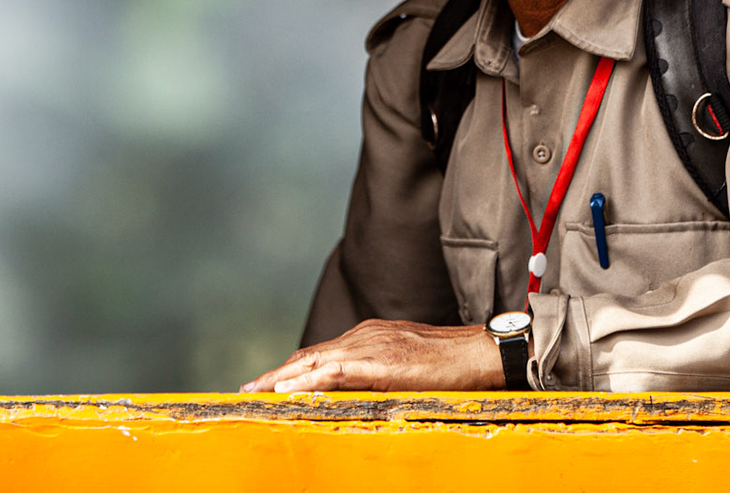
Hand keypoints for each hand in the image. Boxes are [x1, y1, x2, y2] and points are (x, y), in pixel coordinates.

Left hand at [239, 320, 504, 392]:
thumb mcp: (408, 365)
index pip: (321, 352)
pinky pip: (334, 372)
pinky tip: (288, 391)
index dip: (293, 368)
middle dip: (277, 373)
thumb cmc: (452, 364)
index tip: (270, 381)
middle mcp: (364, 336)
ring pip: (314, 361)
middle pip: (309, 354)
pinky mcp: (379, 362)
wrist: (480, 352)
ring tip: (256, 392)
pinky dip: (306, 381)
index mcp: (370, 336)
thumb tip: (359, 392)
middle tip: (249, 388)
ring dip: (281, 378)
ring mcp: (371, 346)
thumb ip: (381, 372)